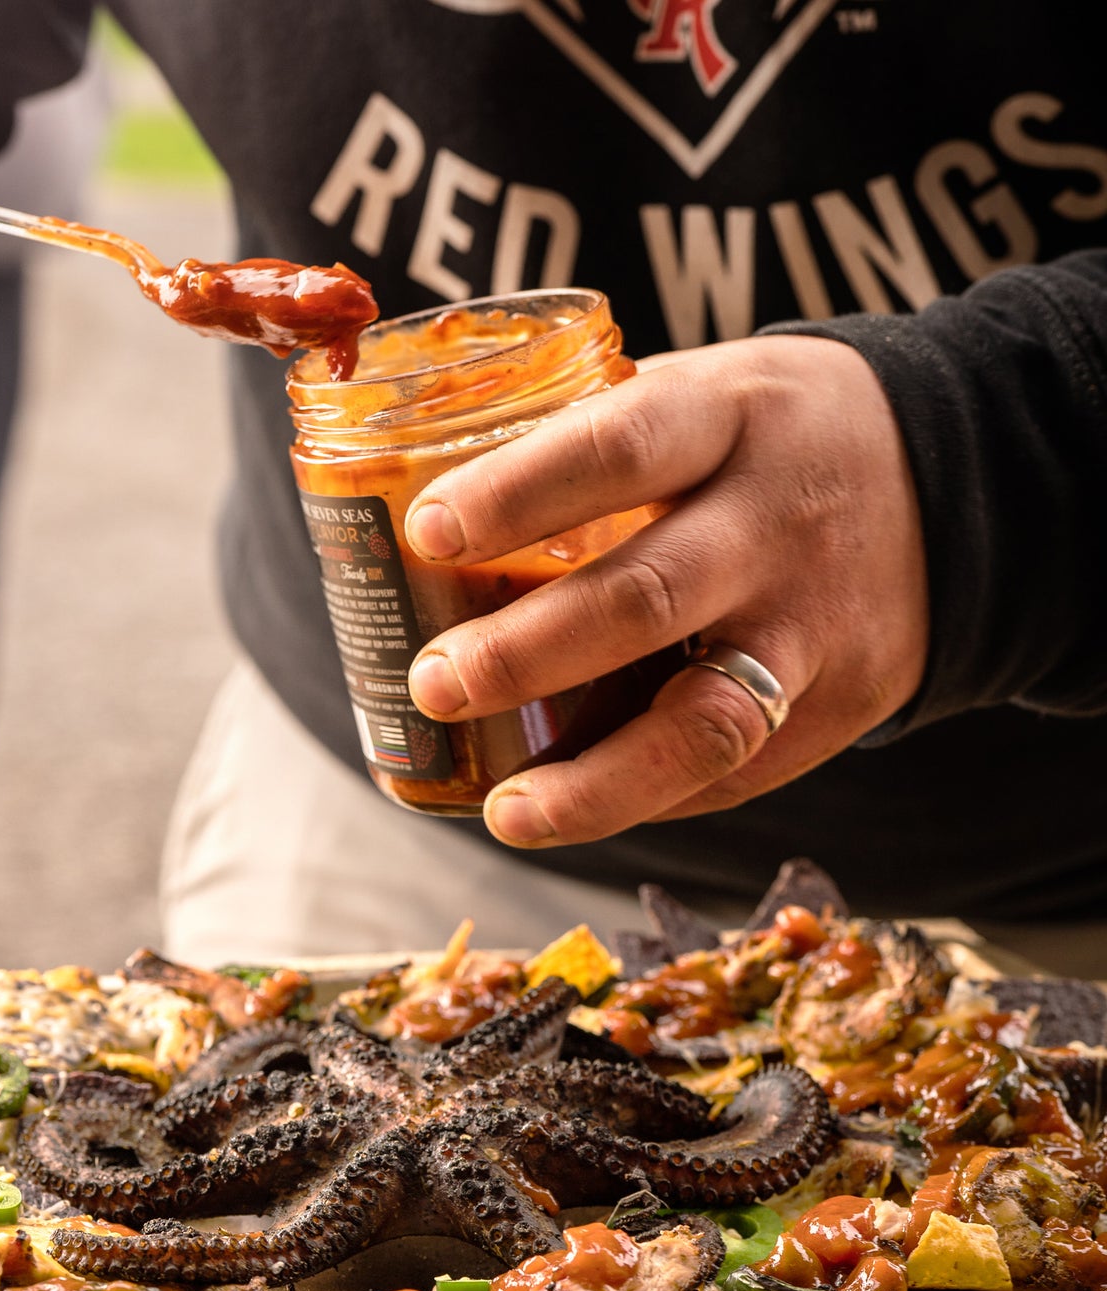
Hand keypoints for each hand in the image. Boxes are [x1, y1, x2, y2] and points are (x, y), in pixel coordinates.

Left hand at [403, 335, 928, 847]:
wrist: (955, 481)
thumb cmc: (766, 439)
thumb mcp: (700, 394)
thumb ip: (589, 443)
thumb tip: (418, 507)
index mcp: (728, 418)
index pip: (618, 448)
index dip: (520, 494)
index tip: (428, 532)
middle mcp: (777, 523)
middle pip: (646, 599)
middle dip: (526, 654)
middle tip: (434, 684)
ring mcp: (816, 625)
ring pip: (706, 721)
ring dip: (596, 783)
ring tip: (507, 813)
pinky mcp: (844, 704)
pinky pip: (738, 770)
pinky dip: (646, 798)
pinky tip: (573, 808)